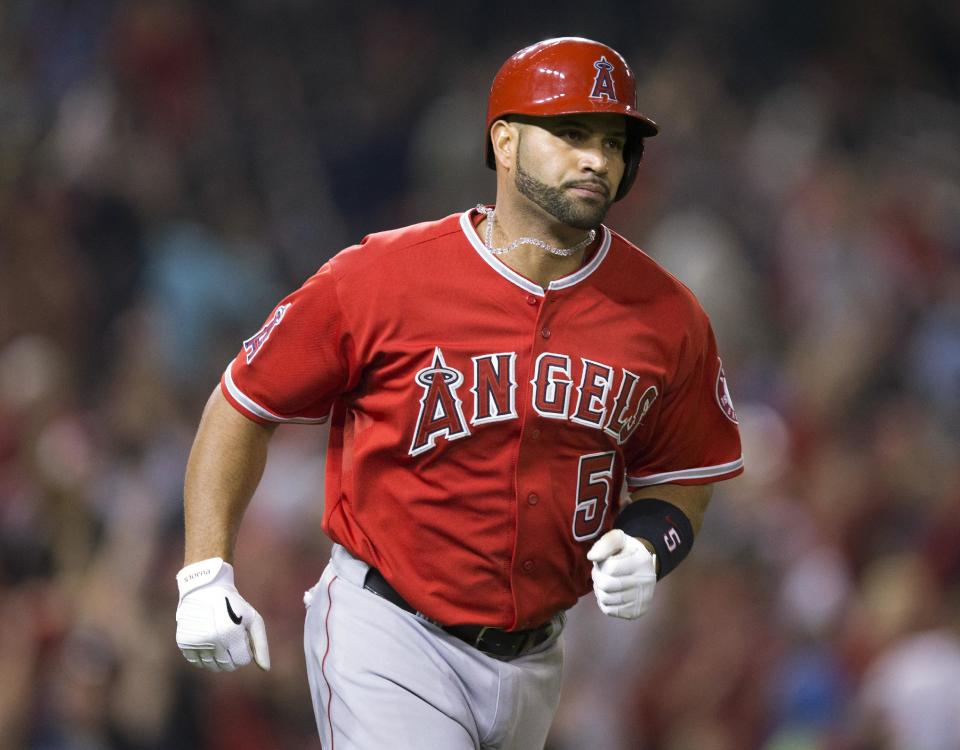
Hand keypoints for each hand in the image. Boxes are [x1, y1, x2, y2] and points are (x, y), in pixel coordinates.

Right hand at [175, 557, 270, 671]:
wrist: (204, 589)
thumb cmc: (234, 605)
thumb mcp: (253, 619)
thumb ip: (261, 645)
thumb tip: (266, 669)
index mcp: (231, 634)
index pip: (242, 661)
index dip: (245, 652)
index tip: (242, 640)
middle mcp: (213, 641)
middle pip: (227, 666)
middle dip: (233, 656)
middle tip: (232, 640)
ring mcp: (197, 643)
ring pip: (212, 667)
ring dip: (218, 658)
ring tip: (220, 640)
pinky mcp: (184, 643)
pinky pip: (197, 663)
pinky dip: (204, 657)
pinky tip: (208, 642)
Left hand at [587, 529, 656, 619]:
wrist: (643, 568)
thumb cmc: (626, 551)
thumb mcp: (618, 539)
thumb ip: (605, 543)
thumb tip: (591, 557)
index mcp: (642, 561)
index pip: (610, 568)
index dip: (601, 564)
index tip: (604, 561)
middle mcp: (646, 581)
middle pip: (606, 585)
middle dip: (597, 577)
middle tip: (600, 572)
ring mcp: (642, 599)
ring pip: (606, 599)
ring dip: (599, 590)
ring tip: (605, 581)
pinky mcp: (636, 612)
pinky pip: (609, 610)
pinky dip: (604, 601)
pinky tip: (609, 592)